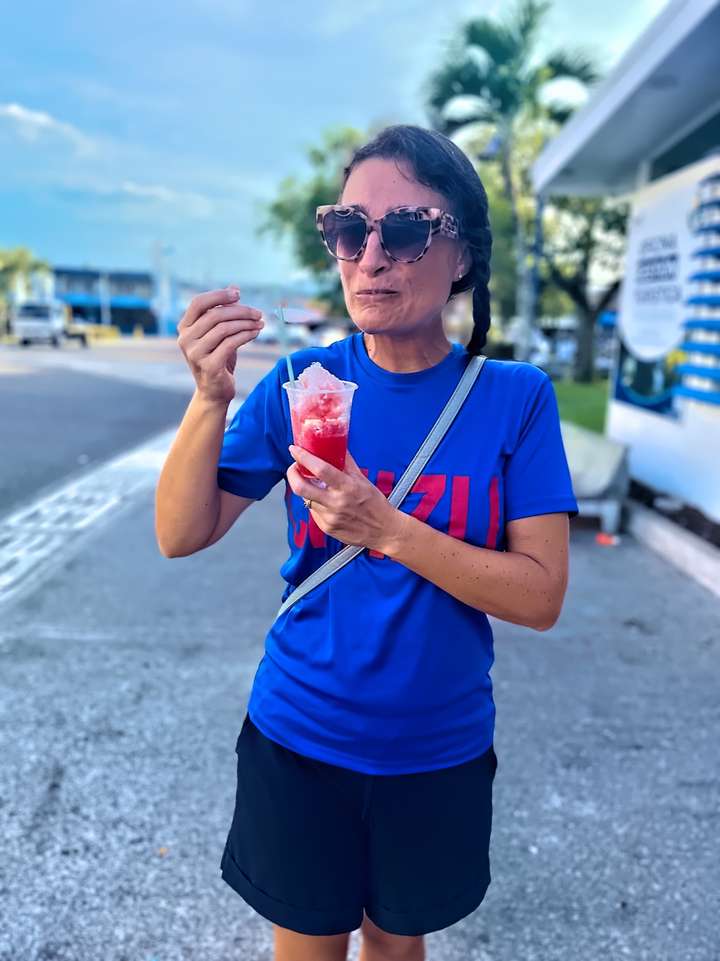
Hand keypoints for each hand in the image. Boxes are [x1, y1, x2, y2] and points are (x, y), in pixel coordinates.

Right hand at [177, 286, 264, 404]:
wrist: (214, 391)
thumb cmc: (217, 358)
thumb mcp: (218, 334)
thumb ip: (223, 312)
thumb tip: (234, 288)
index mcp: (184, 328)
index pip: (199, 303)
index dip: (219, 295)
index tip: (238, 294)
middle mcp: (186, 340)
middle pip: (215, 315)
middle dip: (240, 311)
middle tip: (258, 313)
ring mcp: (195, 353)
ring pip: (225, 328)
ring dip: (246, 323)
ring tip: (259, 323)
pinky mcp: (209, 365)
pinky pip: (231, 343)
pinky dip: (246, 335)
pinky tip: (255, 333)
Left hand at [286, 447, 405, 552]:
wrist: (384, 531)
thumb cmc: (375, 503)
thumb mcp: (363, 480)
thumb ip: (346, 462)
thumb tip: (336, 444)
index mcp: (347, 487)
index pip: (320, 469)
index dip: (303, 458)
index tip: (294, 449)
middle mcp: (336, 503)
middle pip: (301, 488)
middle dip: (292, 474)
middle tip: (294, 467)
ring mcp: (330, 517)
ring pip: (306, 499)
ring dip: (305, 488)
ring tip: (312, 483)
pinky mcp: (327, 528)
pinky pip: (313, 512)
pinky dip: (315, 503)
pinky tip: (324, 501)